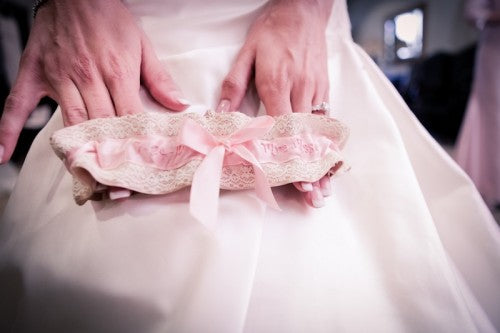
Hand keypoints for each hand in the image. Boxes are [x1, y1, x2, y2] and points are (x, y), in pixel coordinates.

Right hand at [0, 0, 188, 162]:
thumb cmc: (109, 17)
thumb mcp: (142, 44)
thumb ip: (159, 78)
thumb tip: (178, 105)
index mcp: (116, 72)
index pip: (128, 117)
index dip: (136, 145)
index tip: (141, 168)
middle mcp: (87, 78)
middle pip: (100, 126)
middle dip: (110, 157)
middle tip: (116, 186)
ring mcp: (58, 78)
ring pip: (69, 122)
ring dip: (76, 153)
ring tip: (84, 179)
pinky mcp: (35, 74)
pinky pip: (17, 105)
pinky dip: (7, 130)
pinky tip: (2, 155)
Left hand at [217, 0, 332, 206]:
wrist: (303, 9)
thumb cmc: (273, 30)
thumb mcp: (247, 52)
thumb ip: (234, 83)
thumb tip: (222, 112)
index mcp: (277, 82)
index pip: (282, 128)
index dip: (287, 157)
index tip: (294, 181)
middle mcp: (300, 89)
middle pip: (304, 138)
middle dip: (310, 169)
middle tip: (314, 196)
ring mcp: (315, 89)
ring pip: (318, 133)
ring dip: (322, 161)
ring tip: (325, 186)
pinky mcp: (323, 87)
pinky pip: (324, 119)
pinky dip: (326, 142)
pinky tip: (329, 160)